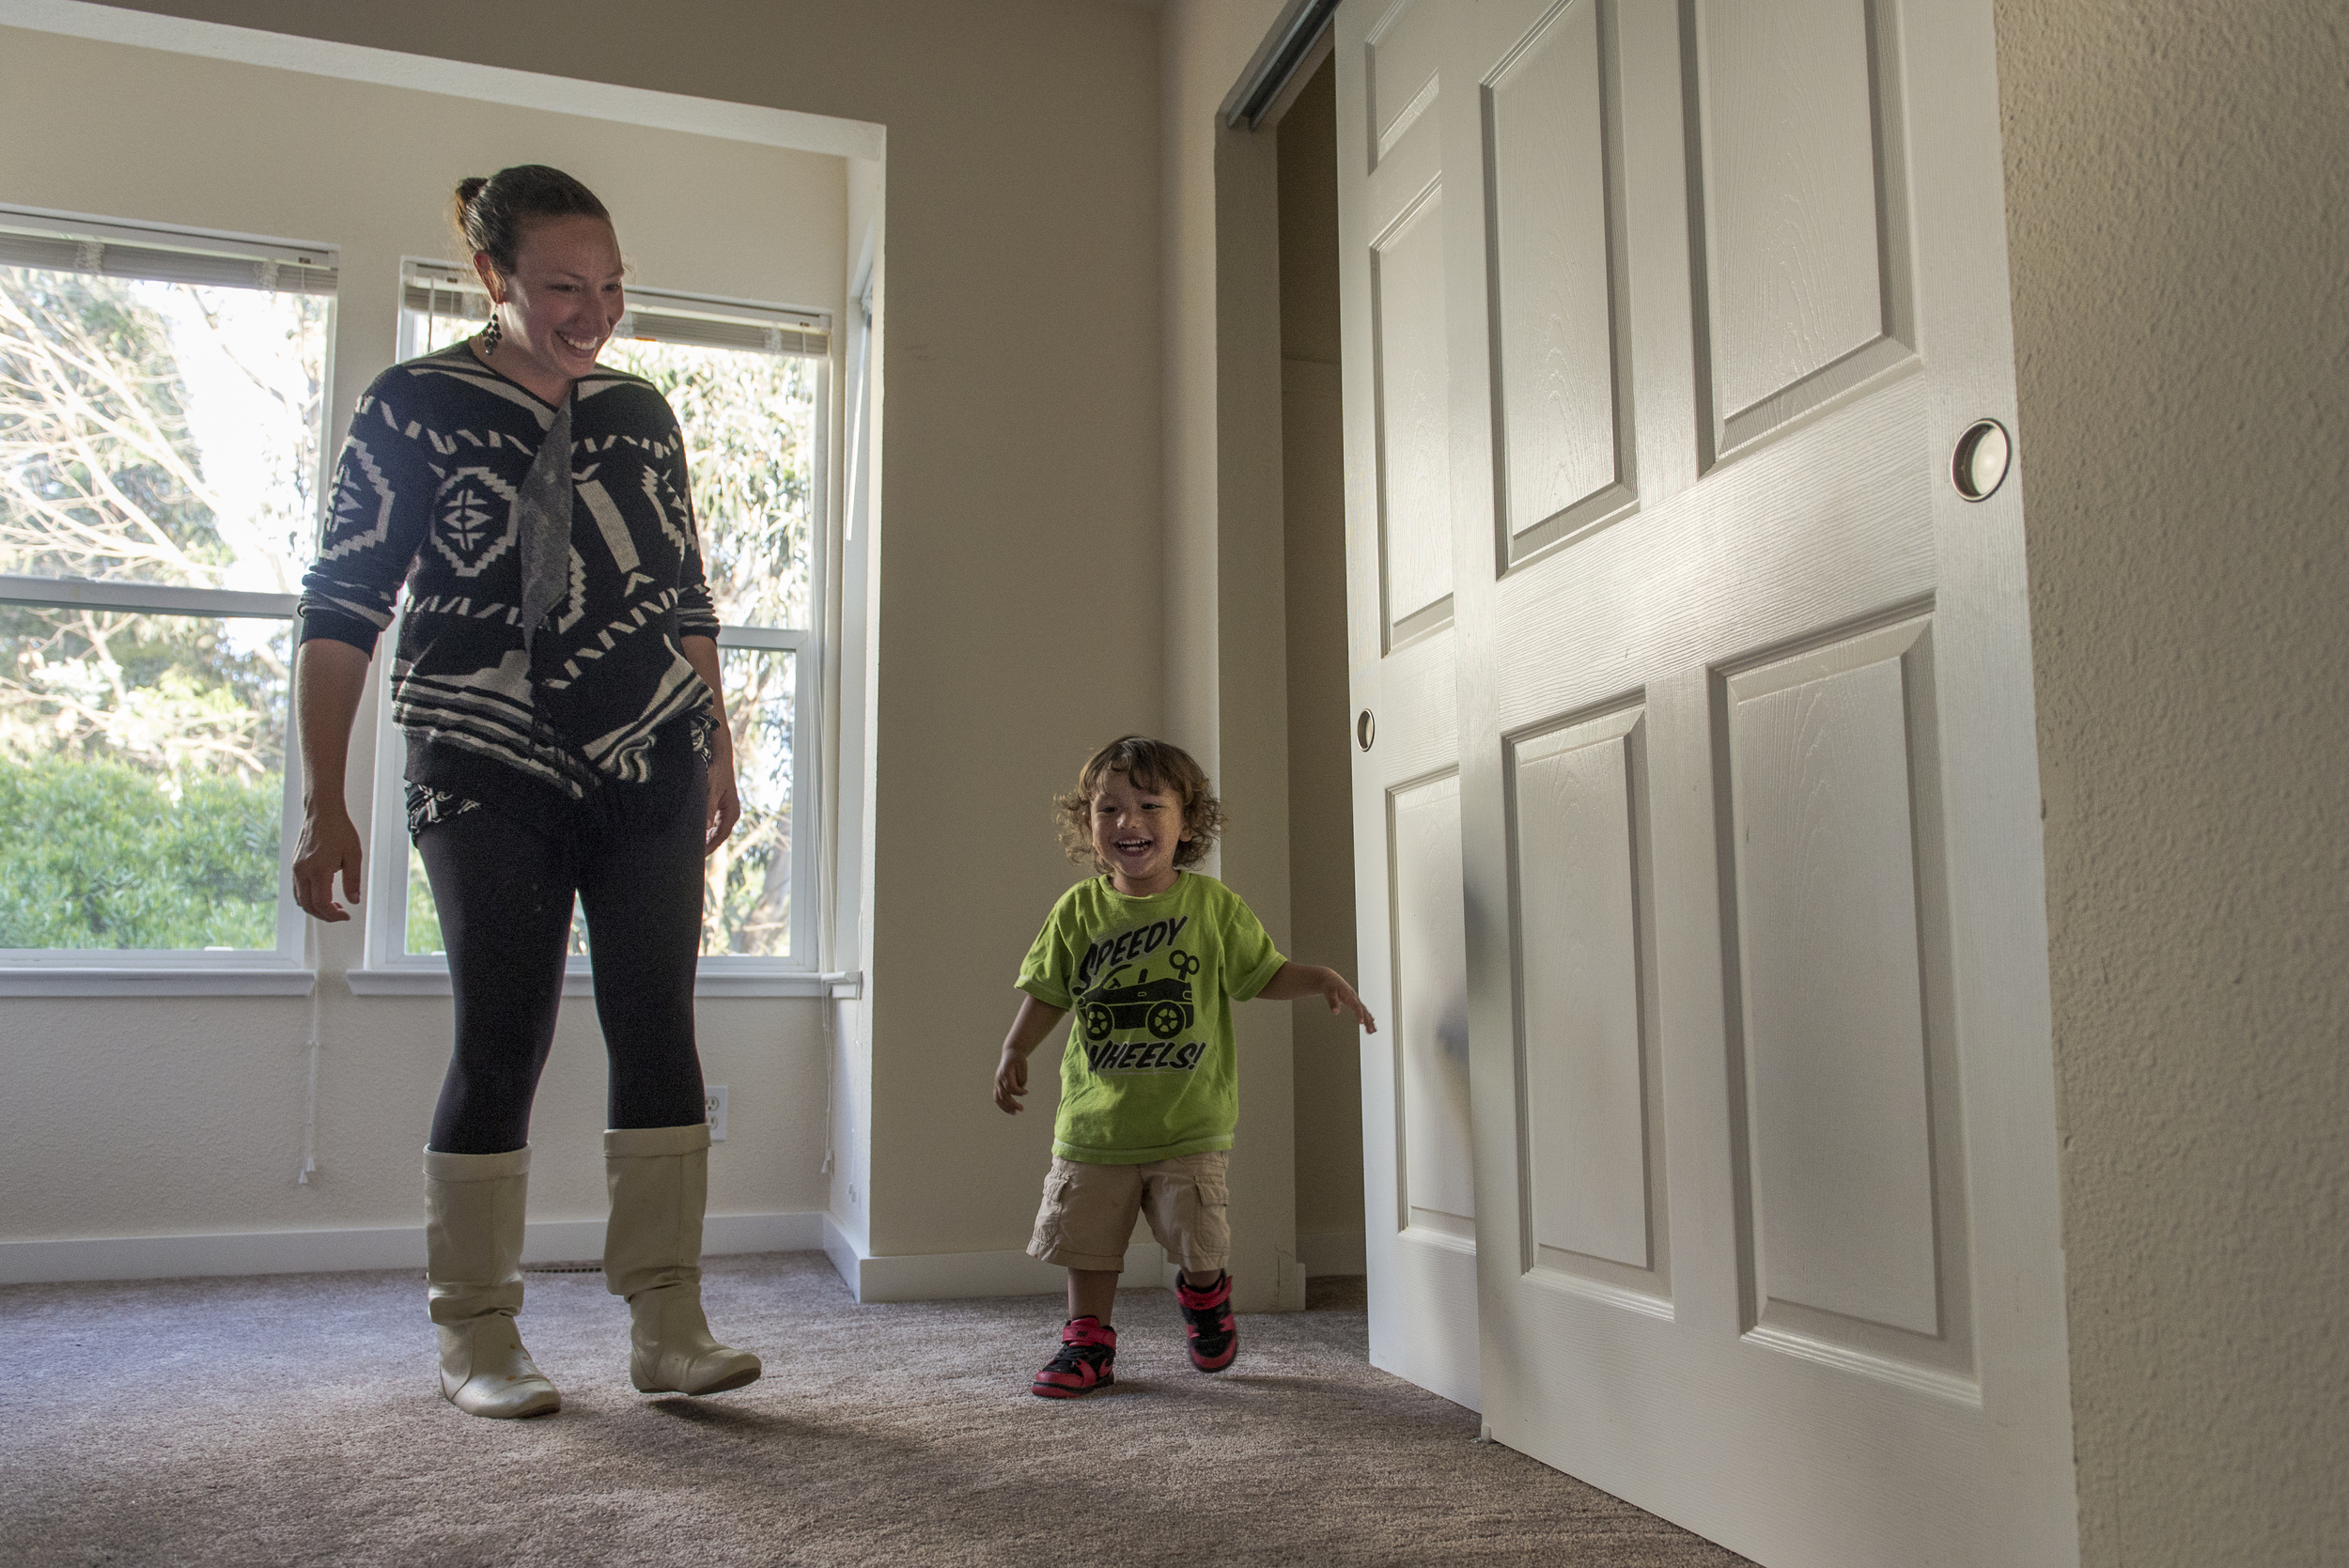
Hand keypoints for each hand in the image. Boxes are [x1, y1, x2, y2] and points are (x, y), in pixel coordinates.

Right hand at [292, 807, 362, 922]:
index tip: (346, 915)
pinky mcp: (294, 866)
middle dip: (325, 915)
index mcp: (318, 870)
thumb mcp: (354, 855)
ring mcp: (296, 869)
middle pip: (308, 906)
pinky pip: (297, 890)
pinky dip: (309, 898)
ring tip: (335, 906)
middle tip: (341, 914)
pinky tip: (324, 895)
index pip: (322, 904)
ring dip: (316, 908)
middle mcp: (302, 871)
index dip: (334, 915)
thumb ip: (353, 881)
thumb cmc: (339, 830)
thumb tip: (354, 901)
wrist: (322, 812)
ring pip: (300, 900)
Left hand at [703, 730, 741, 854]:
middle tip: (693, 856)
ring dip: (705, 837)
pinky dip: (704, 828)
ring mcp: (724, 809)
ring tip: (692, 846)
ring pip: (715, 829)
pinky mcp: (717, 804)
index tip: (698, 856)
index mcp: (731, 812)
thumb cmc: (717, 771)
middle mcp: (729, 812)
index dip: (710, 847)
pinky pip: (711, 822)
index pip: (721, 835)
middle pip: (718, 835)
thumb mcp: (711, 790)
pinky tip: (694, 831)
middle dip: (707, 845)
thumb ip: (708, 809)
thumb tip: (705, 828)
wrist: (719, 755)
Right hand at [993, 1048, 1029, 1114]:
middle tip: (1022, 1109)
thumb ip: (1022, 1078)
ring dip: (1005, 1107)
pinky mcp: (997, 1086)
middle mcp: (998, 1079)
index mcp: (1005, 1073)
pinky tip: (1010, 1110)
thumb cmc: (1018, 1060)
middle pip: (1003, 1095)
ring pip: (998, 1098)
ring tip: (1014, 1113)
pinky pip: (997, 1098)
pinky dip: (1002, 1105)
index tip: (1026, 1092)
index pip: (1010, 1087)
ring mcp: (996, 1083)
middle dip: (1012, 1104)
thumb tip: (1020, 1089)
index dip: (1019, 1092)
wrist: (1010, 1054)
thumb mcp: (1023, 1066)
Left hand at [1321, 969, 1376, 1033]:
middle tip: (1371, 1031)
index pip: (1356, 1006)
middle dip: (1368, 1021)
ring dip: (1369, 1021)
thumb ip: (1333, 1002)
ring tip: (1373, 1031)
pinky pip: (1362, 1010)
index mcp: (1349, 995)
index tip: (1362, 1022)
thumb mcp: (1329, 992)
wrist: (1331, 979)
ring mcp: (1355, 1000)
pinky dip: (1367, 1017)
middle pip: (1363, 1010)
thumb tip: (1335, 1012)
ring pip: (1365, 1011)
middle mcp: (1355, 998)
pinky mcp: (1354, 1002)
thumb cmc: (1330, 985)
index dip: (1359, 1014)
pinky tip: (1371, 1022)